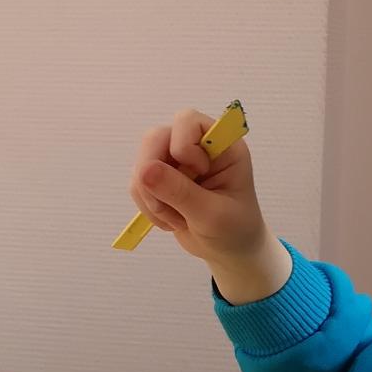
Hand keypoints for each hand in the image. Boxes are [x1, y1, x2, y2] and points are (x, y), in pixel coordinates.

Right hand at [129, 108, 287, 300]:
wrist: (228, 251)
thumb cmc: (234, 230)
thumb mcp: (212, 214)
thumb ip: (180, 192)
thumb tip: (144, 170)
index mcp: (220, 145)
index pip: (187, 120)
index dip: (182, 145)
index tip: (198, 172)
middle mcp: (195, 147)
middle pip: (155, 138)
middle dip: (154, 174)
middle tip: (167, 205)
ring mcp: (174, 163)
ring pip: (141, 163)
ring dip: (151, 197)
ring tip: (176, 219)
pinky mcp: (159, 180)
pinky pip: (137, 184)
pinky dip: (147, 206)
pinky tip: (170, 220)